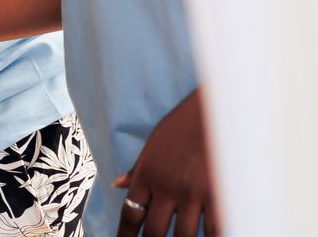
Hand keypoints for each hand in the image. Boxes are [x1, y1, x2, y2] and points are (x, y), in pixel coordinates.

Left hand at [116, 88, 216, 236]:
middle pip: (156, 232)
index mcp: (147, 175)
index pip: (131, 214)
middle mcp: (167, 188)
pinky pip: (215, 229)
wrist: (213, 111)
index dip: (126, 235)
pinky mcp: (218, 195)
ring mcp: (193, 194)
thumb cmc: (181, 126)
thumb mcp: (153, 145)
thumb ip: (137, 169)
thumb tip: (117, 185)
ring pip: (185, 236)